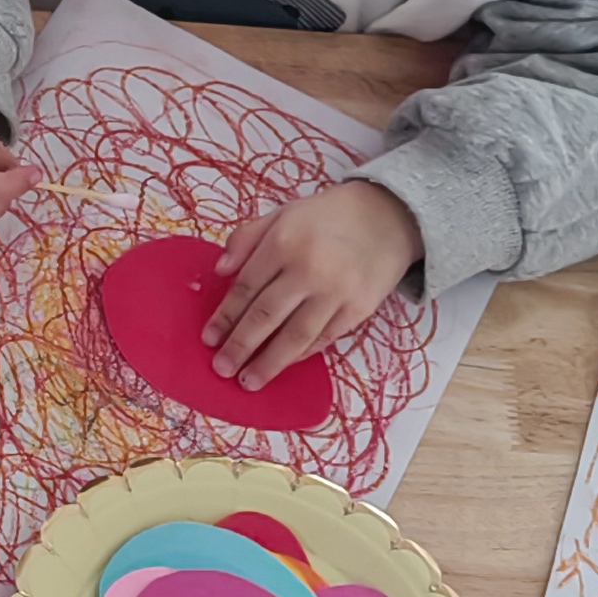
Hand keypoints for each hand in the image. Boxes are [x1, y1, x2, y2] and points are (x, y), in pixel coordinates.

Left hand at [204, 181, 420, 389]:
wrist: (389, 216)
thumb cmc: (327, 217)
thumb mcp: (282, 214)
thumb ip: (246, 238)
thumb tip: (220, 272)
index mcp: (284, 242)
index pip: (246, 287)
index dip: (225, 316)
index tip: (209, 338)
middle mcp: (309, 269)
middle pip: (266, 316)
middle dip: (240, 346)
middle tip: (222, 368)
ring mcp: (336, 292)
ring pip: (295, 335)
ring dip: (269, 362)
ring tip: (249, 382)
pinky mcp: (359, 309)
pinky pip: (324, 339)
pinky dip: (302, 355)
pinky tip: (284, 364)